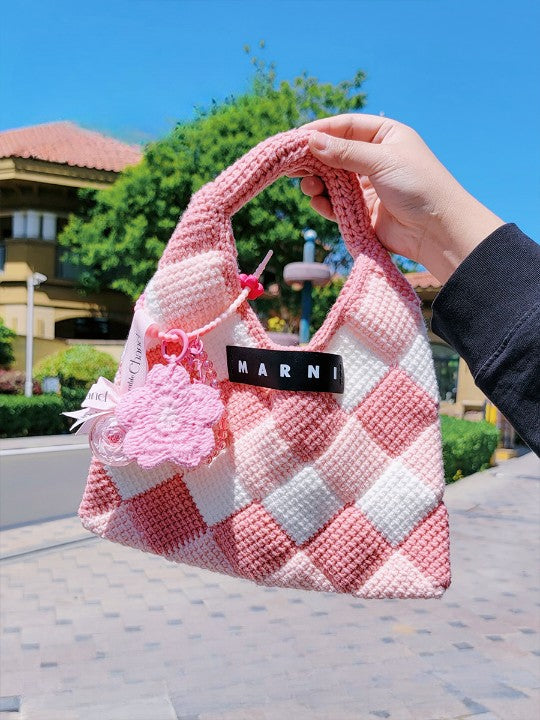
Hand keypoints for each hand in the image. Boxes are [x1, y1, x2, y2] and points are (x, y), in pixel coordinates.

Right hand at [295, 114, 502, 282]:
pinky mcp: (364, 211)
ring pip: (333, 180)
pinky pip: (337, 203)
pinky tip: (318, 202)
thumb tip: (311, 141)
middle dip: (314, 160)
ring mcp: (368, 186)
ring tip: (308, 187)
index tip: (296, 138)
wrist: (437, 230)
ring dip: (318, 183)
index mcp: (385, 136)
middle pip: (335, 153)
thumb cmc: (418, 185)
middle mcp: (375, 158)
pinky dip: (326, 203)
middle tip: (292, 166)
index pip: (346, 126)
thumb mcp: (381, 160)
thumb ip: (344, 152)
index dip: (321, 131)